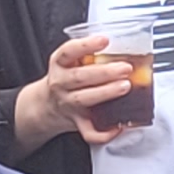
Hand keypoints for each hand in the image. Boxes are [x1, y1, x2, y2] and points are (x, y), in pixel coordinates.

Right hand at [19, 33, 141, 150]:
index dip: (85, 45)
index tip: (104, 40)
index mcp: (60, 64)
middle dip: (104, 72)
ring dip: (106, 92)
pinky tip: (119, 125)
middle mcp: (61, 84)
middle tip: (125, 68)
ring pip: (84, 100)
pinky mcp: (78, 122)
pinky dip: (105, 132)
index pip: (68, 52)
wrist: (47, 105)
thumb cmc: (67, 78)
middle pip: (80, 77)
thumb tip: (124, 48)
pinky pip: (89, 132)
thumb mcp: (70, 62)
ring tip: (125, 86)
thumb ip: (89, 55)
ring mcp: (69, 104)